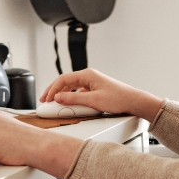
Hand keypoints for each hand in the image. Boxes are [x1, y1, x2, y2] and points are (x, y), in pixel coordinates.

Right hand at [40, 68, 163, 122]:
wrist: (133, 101)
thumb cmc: (118, 99)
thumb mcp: (93, 100)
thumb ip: (74, 99)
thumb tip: (58, 97)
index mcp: (87, 75)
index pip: (63, 79)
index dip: (52, 89)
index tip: (46, 99)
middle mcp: (89, 76)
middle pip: (65, 82)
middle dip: (54, 91)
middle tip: (45, 100)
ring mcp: (92, 83)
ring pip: (71, 87)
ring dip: (61, 94)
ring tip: (53, 102)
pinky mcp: (95, 89)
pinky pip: (78, 91)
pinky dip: (70, 97)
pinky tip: (68, 103)